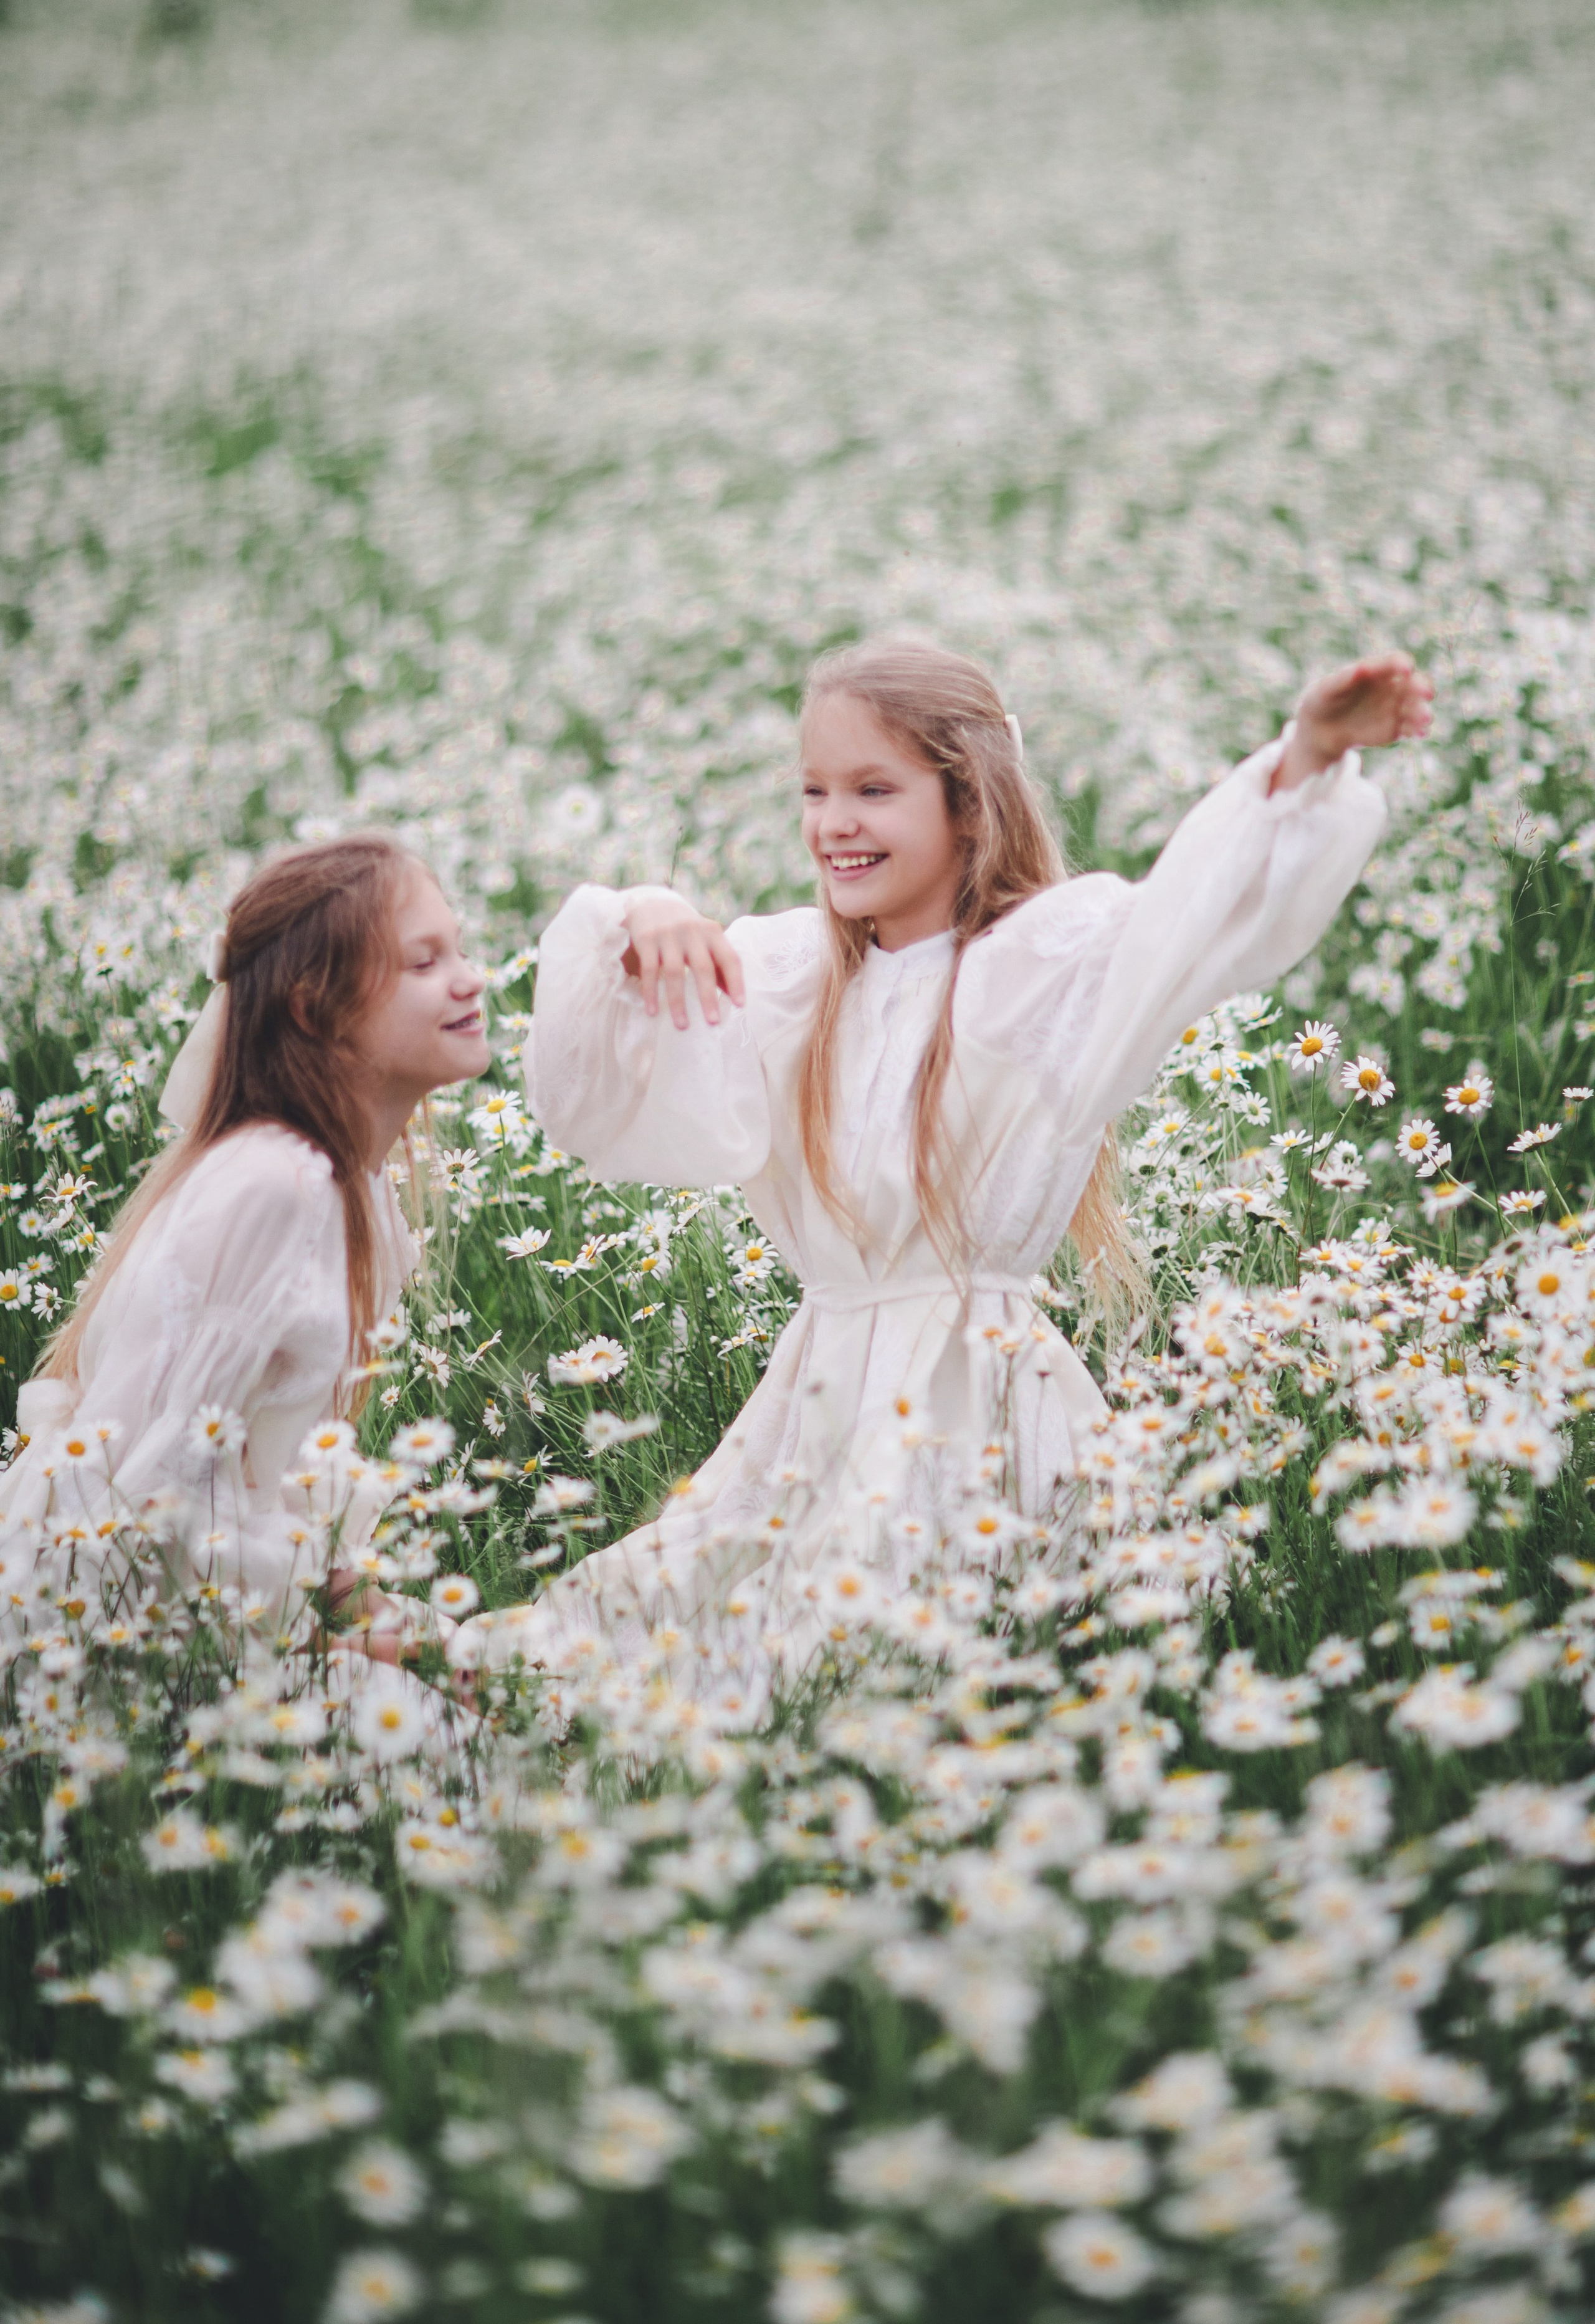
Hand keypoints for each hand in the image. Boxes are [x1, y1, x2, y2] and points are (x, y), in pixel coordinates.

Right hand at [621, 893, 745, 1028]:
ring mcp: (668, 935)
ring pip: (675, 973)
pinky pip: (649, 971)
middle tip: (712, 1022)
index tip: (739, 1005)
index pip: (729, 958)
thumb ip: (719, 964)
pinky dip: (651, 992)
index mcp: (713, 933)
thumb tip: (735, 998)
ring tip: (682, 1025)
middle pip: (703, 967)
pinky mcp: (646, 940)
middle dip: (708, 997)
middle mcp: (692, 932)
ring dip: (678, 1002)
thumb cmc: (686, 931)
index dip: (736, 982)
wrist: (653, 904)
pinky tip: (653, 1011)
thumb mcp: (706, 940)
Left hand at [1272, 652, 1434, 792]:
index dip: (1402, 664)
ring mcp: (1395, 708)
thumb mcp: (1326, 689)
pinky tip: (1420, 733)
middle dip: (1421, 687)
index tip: (1405, 669)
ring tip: (1424, 719)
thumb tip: (1359, 669)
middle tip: (1425, 693)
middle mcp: (1391, 687)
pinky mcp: (1395, 729)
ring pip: (1416, 707)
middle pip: (1414, 683)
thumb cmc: (1323, 700)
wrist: (1319, 729)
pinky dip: (1417, 730)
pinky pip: (1410, 728)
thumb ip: (1342, 679)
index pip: (1395, 662)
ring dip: (1423, 712)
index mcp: (1377, 670)